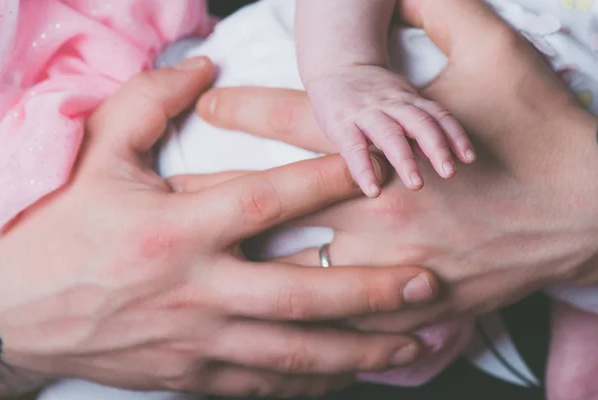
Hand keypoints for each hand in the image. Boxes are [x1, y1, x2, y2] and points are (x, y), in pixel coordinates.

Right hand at [0, 57, 440, 396]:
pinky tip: (348, 374)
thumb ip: (149, 103)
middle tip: (428, 282)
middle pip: (302, 293)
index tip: (379, 169)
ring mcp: (198, 341)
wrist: (15, 314)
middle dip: (372, 290)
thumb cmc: (62, 231)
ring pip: (294, 353)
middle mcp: (198, 290)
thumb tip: (203, 67)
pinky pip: (263, 386)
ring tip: (413, 344)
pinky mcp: (191, 376)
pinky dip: (311, 383)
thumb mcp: (98, 156)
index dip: (328, 179)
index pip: (268, 200)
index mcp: (179, 229)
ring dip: (359, 349)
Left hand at [197, 0, 597, 333]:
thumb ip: (441, 5)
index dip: (241, 105)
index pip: (291, 118)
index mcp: (385, 144)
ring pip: (295, 266)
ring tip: (200, 259)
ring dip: (245, 260)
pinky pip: (344, 313)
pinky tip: (268, 317)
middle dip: (212, 191)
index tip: (207, 102)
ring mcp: (390, 262)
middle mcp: (376, 207)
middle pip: (271, 200)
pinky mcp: (414, 299)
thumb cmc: (544, 130)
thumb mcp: (496, 49)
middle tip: (168, 190)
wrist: (592, 212)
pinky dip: (305, 313)